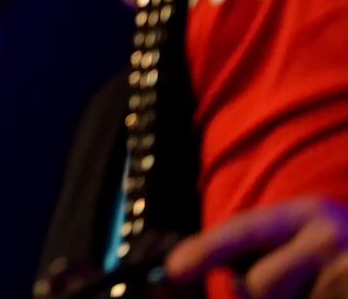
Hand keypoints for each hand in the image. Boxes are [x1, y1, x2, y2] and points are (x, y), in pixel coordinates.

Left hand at [166, 198, 347, 298]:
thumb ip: (251, 250)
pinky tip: (330, 296)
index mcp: (307, 213)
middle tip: (297, 284)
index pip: (244, 230)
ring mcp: (347, 270)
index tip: (173, 269)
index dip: (206, 250)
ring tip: (321, 291)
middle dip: (263, 296)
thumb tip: (205, 272)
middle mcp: (330, 235)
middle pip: (261, 284)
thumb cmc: (332, 258)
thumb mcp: (297, 240)